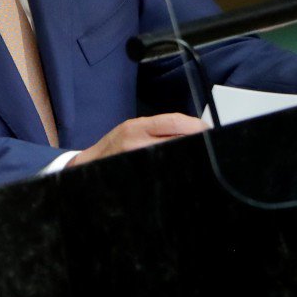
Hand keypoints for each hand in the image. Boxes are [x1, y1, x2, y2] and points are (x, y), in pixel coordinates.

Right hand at [68, 113, 209, 167]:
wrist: (87, 166)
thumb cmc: (114, 147)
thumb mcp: (133, 130)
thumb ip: (158, 129)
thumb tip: (191, 131)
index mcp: (138, 127)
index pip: (174, 121)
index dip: (195, 126)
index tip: (207, 130)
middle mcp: (136, 142)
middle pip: (176, 139)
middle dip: (196, 142)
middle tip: (209, 145)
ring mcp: (135, 158)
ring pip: (172, 156)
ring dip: (188, 157)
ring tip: (199, 158)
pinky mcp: (136, 174)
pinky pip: (162, 172)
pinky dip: (175, 171)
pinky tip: (182, 172)